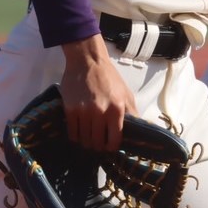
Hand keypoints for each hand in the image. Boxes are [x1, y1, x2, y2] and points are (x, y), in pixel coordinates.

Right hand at [59, 35, 137, 150]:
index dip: (112, 147)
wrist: (87, 61)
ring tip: (88, 138)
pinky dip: (76, 136)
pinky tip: (79, 132)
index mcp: (117, 109)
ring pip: (84, 140)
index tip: (110, 146)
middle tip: (98, 143)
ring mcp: (83, 111)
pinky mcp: (70, 109)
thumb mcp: (126, 93)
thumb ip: (132, 113)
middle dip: (99, 146)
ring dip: (87, 142)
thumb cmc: (109, 77)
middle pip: (98, 143)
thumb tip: (137, 131)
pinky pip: (72, 133)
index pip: (114, 140)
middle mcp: (100, 112)